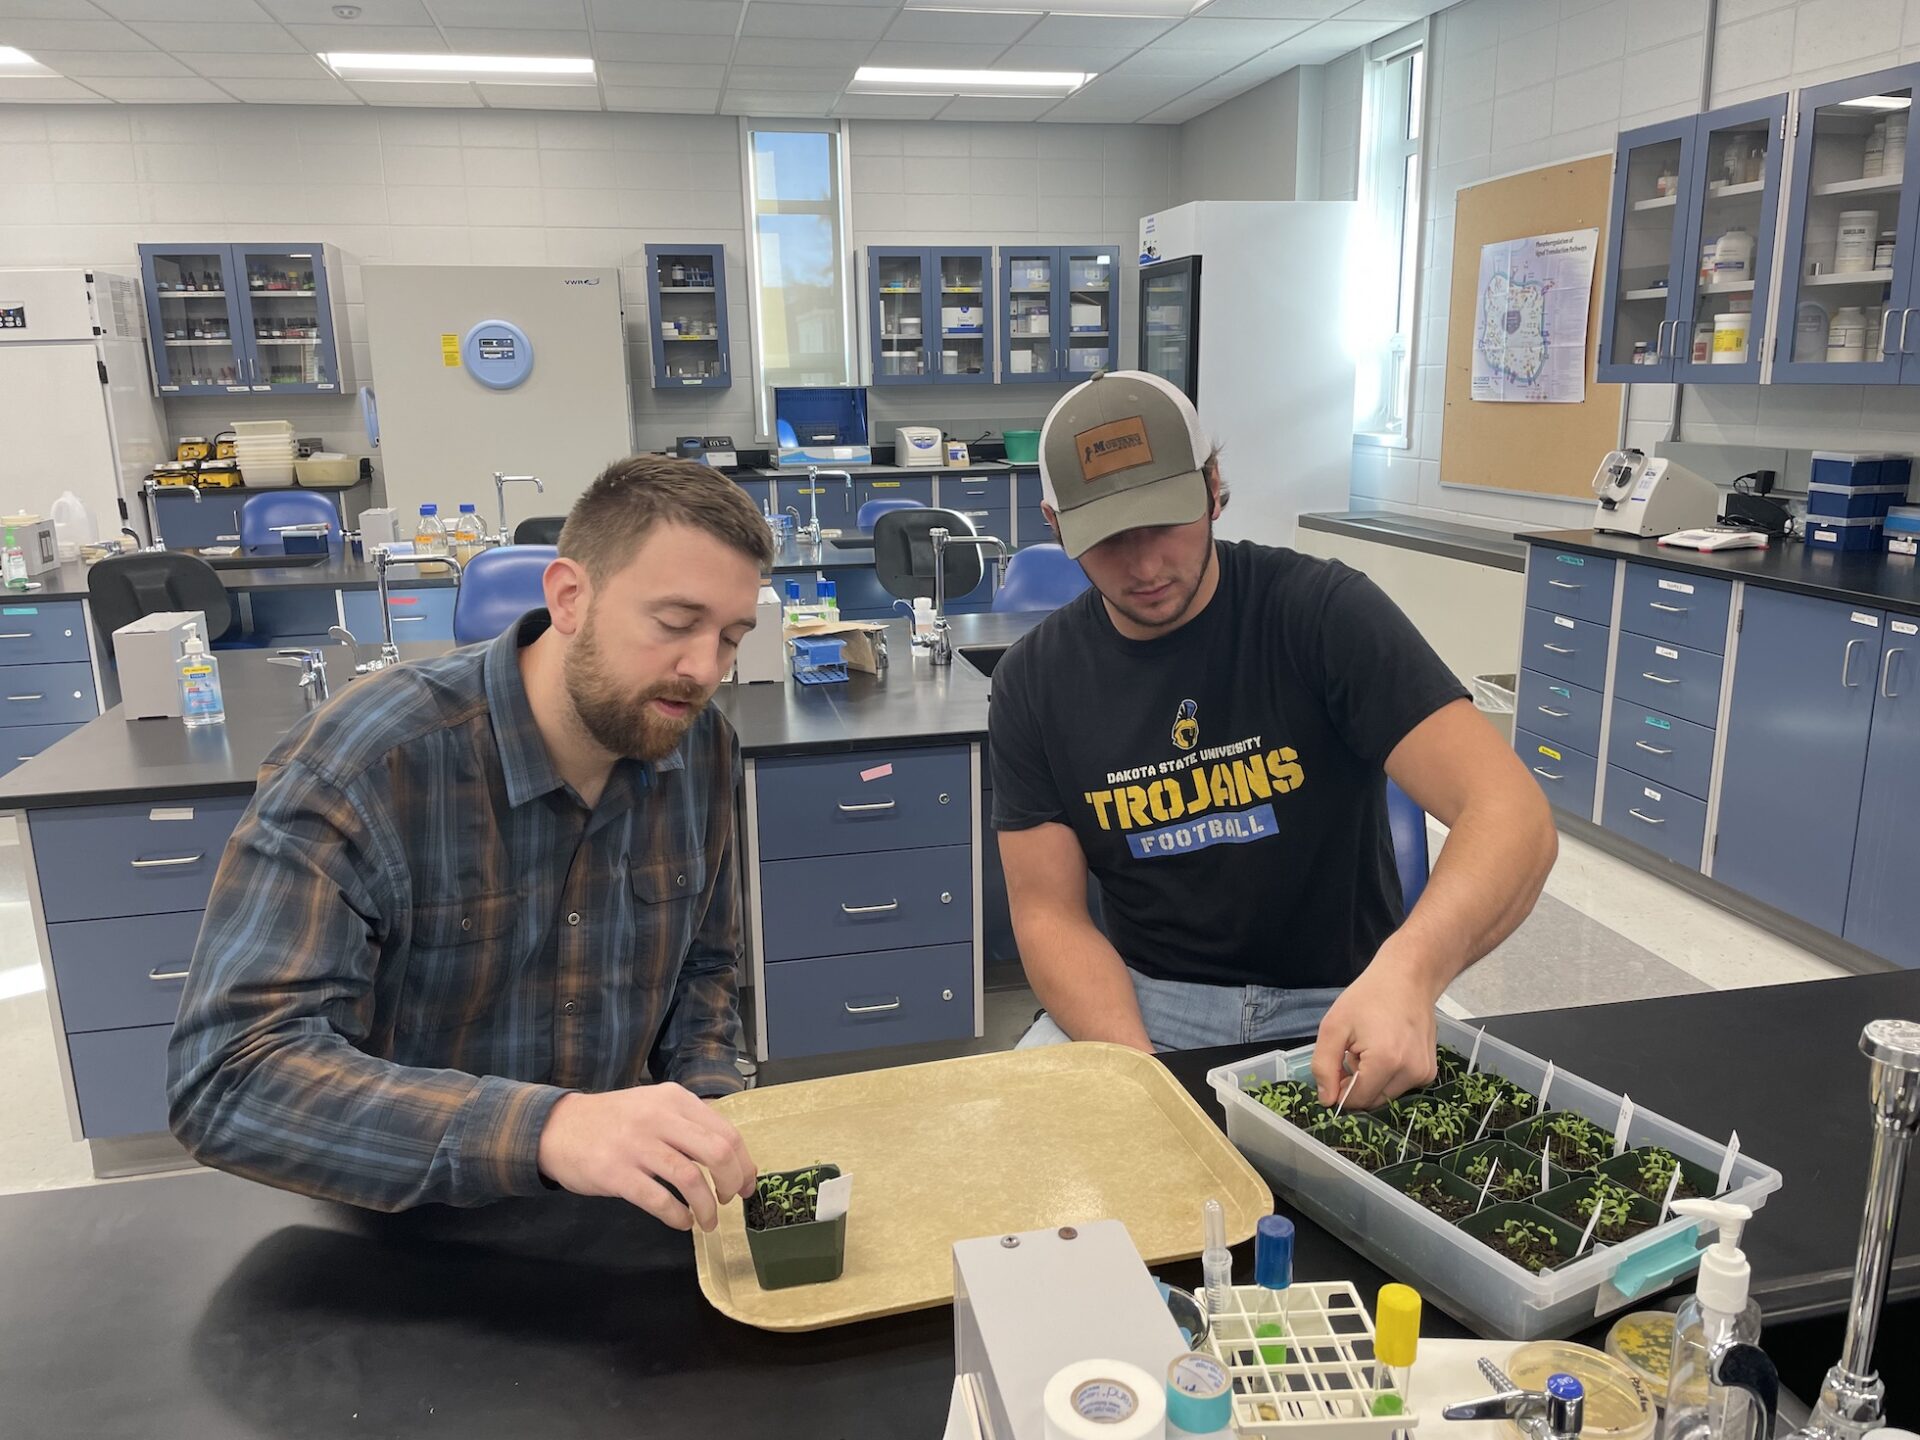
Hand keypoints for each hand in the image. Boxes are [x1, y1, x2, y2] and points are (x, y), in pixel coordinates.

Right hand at [536, 1084, 755, 1231]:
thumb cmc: (614, 1121)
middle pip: (717, 1153)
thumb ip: (689, 1126)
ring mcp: (637, 1145)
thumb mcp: (654, 1107)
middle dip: (732, 1184)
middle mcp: (660, 1118)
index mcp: (675, 1100)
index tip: (747, 1185)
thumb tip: (733, 1160)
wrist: (557, 1127)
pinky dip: (678, 1216)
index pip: (727, 1133)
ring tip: (707, 1221)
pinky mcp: (616, 1173)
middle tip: (729, 1201)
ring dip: (707, 1207)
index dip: (744, 1164)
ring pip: (690, 1179)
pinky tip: (681, 1221)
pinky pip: (659, 1200)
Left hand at [1310, 943, 1439, 1111]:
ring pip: (1386, 1096)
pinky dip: (1388, 1076)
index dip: (1339, 1090)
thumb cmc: (1368, 997)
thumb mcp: (1334, 1026)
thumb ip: (1324, 1066)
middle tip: (1352, 1053)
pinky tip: (1386, 1050)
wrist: (1408, 977)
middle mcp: (1410, 1073)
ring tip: (1370, 1049)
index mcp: (1386, 1062)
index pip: (1357, 1100)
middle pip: (1372, 1101)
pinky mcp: (1430, 1072)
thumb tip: (1327, 1100)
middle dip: (1357, 1084)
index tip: (1336, 1067)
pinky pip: (1400, 1086)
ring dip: (1372, 1080)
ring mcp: (1424, 1074)